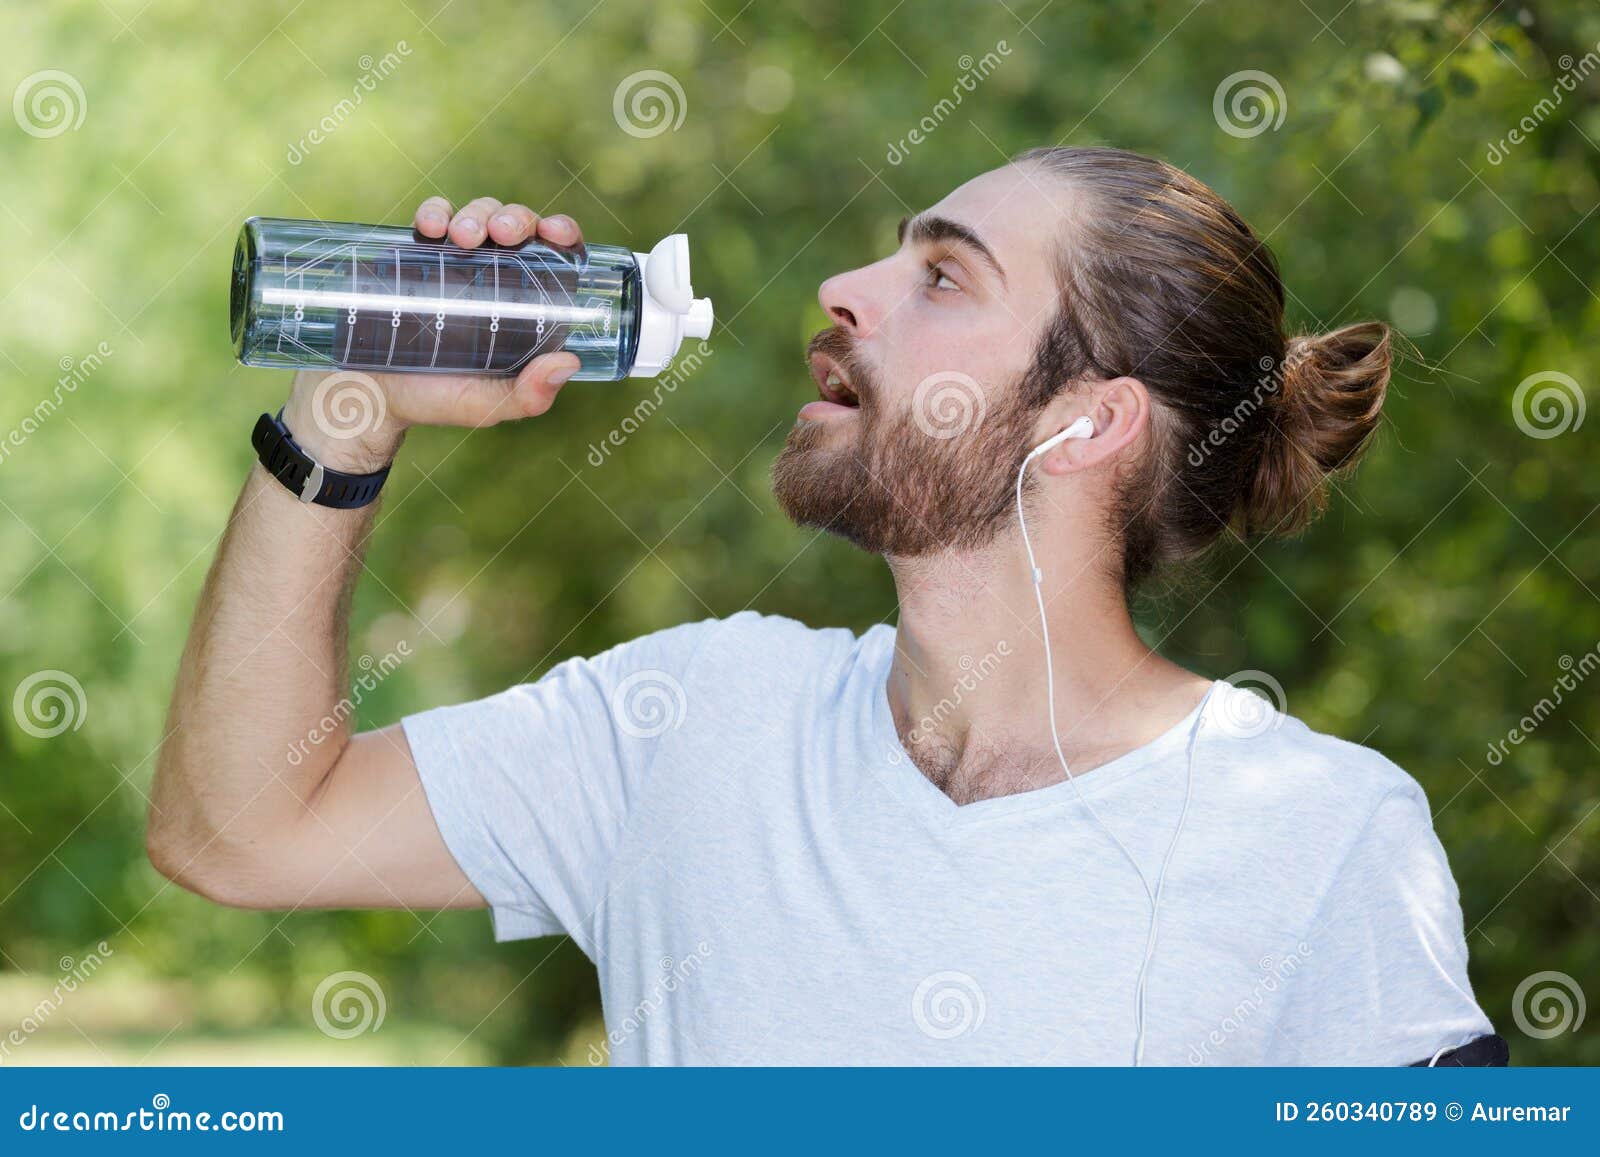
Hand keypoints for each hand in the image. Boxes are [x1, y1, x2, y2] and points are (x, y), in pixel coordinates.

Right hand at [280, 196, 585, 471]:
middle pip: (519, 227)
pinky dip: (436, 210)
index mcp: (525, 306)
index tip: (552, 232)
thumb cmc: (436, 400)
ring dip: (477, 213)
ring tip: (461, 236)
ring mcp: (457, 261)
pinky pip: (434, 216)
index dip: (562, 234)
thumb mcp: (488, 405)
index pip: (556, 257)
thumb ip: (529, 396)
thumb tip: (568, 362)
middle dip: (515, 218)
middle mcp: (497, 276)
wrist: (368, 391)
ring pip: (480, 214)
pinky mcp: (419, 252)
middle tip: (500, 234)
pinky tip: (431, 225)